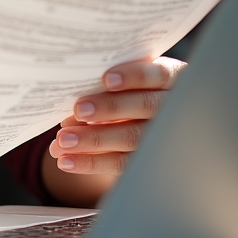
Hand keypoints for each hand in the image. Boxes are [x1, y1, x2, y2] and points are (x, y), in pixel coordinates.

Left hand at [46, 57, 185, 196]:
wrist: (141, 119)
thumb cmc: (127, 89)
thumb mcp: (126, 82)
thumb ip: (106, 87)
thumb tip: (70, 106)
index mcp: (171, 79)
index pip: (159, 74)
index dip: (135, 77)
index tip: (106, 79)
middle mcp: (173, 107)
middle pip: (146, 107)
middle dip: (111, 108)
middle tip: (79, 110)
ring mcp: (164, 137)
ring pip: (133, 138)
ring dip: (94, 139)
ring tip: (63, 141)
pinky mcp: (149, 161)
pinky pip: (122, 163)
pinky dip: (91, 162)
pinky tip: (67, 160)